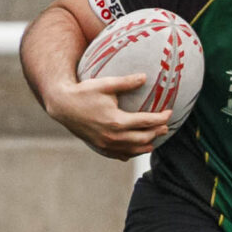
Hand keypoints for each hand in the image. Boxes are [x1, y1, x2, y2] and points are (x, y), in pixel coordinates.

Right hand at [44, 71, 172, 159]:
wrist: (62, 106)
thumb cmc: (84, 92)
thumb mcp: (106, 84)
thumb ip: (127, 82)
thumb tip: (146, 76)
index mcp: (116, 121)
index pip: (146, 122)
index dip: (161, 118)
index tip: (169, 112)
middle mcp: (112, 136)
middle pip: (143, 139)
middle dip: (157, 132)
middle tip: (166, 126)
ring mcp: (105, 144)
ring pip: (133, 151)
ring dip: (146, 145)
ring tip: (155, 138)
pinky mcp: (99, 147)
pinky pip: (119, 155)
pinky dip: (131, 152)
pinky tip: (136, 148)